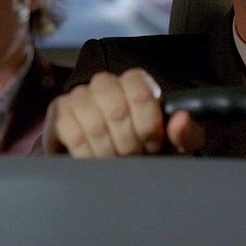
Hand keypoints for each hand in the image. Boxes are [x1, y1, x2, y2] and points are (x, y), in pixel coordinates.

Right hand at [43, 68, 204, 156]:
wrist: (112, 163)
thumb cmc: (145, 149)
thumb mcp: (174, 146)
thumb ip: (186, 133)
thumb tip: (181, 119)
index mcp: (137, 82)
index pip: (141, 94)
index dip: (148, 126)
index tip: (152, 145)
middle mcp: (106, 82)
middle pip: (117, 111)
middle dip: (128, 144)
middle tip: (132, 158)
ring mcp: (80, 94)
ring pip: (95, 125)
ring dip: (107, 152)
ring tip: (113, 161)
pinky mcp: (59, 110)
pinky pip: (73, 134)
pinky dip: (86, 155)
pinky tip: (93, 159)